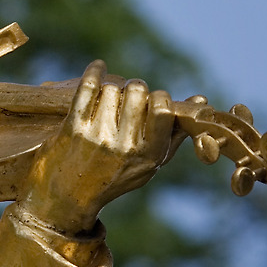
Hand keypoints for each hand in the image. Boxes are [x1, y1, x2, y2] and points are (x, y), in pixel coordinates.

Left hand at [17, 60, 175, 234]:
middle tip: (129, 97)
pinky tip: (98, 68)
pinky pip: (87, 88)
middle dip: (135, 89)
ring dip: (112, 88)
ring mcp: (98, 136)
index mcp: (149, 155)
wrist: (65, 199)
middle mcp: (125, 146)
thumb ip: (174, 133)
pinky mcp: (73, 129)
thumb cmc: (113, 178)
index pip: (163, 109)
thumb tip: (201, 100)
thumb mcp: (149, 164)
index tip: (152, 101)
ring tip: (109, 100)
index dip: (159, 98)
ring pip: (113, 88)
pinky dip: (94, 72)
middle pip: (138, 91)